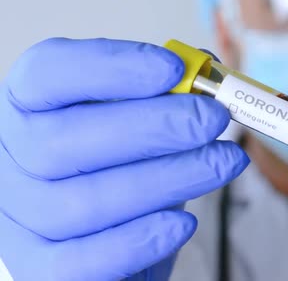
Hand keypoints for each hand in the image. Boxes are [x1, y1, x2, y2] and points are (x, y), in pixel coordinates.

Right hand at [0, 38, 248, 280]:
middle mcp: (14, 156)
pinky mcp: (42, 267)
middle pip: (65, 138)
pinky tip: (184, 221)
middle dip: (154, 126)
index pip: (49, 72)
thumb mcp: (139, 115)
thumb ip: (165, 90)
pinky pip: (85, 262)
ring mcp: (20, 216)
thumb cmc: (125, 161)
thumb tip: (204, 69)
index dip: (111, 67)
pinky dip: (142, 239)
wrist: (109, 230)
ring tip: (225, 162)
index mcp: (30, 104)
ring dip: (171, 178)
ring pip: (86, 200)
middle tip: (213, 119)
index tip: (175, 68)